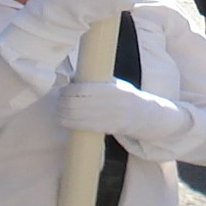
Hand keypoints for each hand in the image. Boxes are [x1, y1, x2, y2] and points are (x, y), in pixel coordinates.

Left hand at [57, 79, 189, 142]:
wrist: (146, 116)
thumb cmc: (127, 97)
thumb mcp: (117, 84)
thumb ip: (97, 80)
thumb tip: (72, 77)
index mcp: (111, 89)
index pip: (82, 89)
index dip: (68, 90)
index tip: (64, 89)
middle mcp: (109, 103)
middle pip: (75, 103)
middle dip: (63, 102)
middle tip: (60, 99)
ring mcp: (107, 117)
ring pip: (76, 116)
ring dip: (63, 113)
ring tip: (60, 110)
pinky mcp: (105, 129)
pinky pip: (82, 126)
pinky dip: (69, 123)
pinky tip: (64, 120)